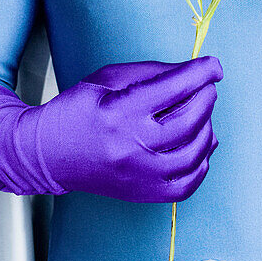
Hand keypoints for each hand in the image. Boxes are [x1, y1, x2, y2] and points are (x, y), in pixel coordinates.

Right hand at [34, 55, 222, 201]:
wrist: (48, 153)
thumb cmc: (78, 110)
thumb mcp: (110, 78)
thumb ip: (154, 73)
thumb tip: (193, 72)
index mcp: (120, 111)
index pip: (174, 88)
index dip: (201, 72)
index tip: (214, 66)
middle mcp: (132, 146)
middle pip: (189, 120)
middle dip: (206, 97)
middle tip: (206, 86)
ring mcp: (140, 175)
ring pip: (194, 152)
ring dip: (207, 127)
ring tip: (201, 113)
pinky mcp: (144, 194)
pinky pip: (187, 183)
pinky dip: (201, 161)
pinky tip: (199, 144)